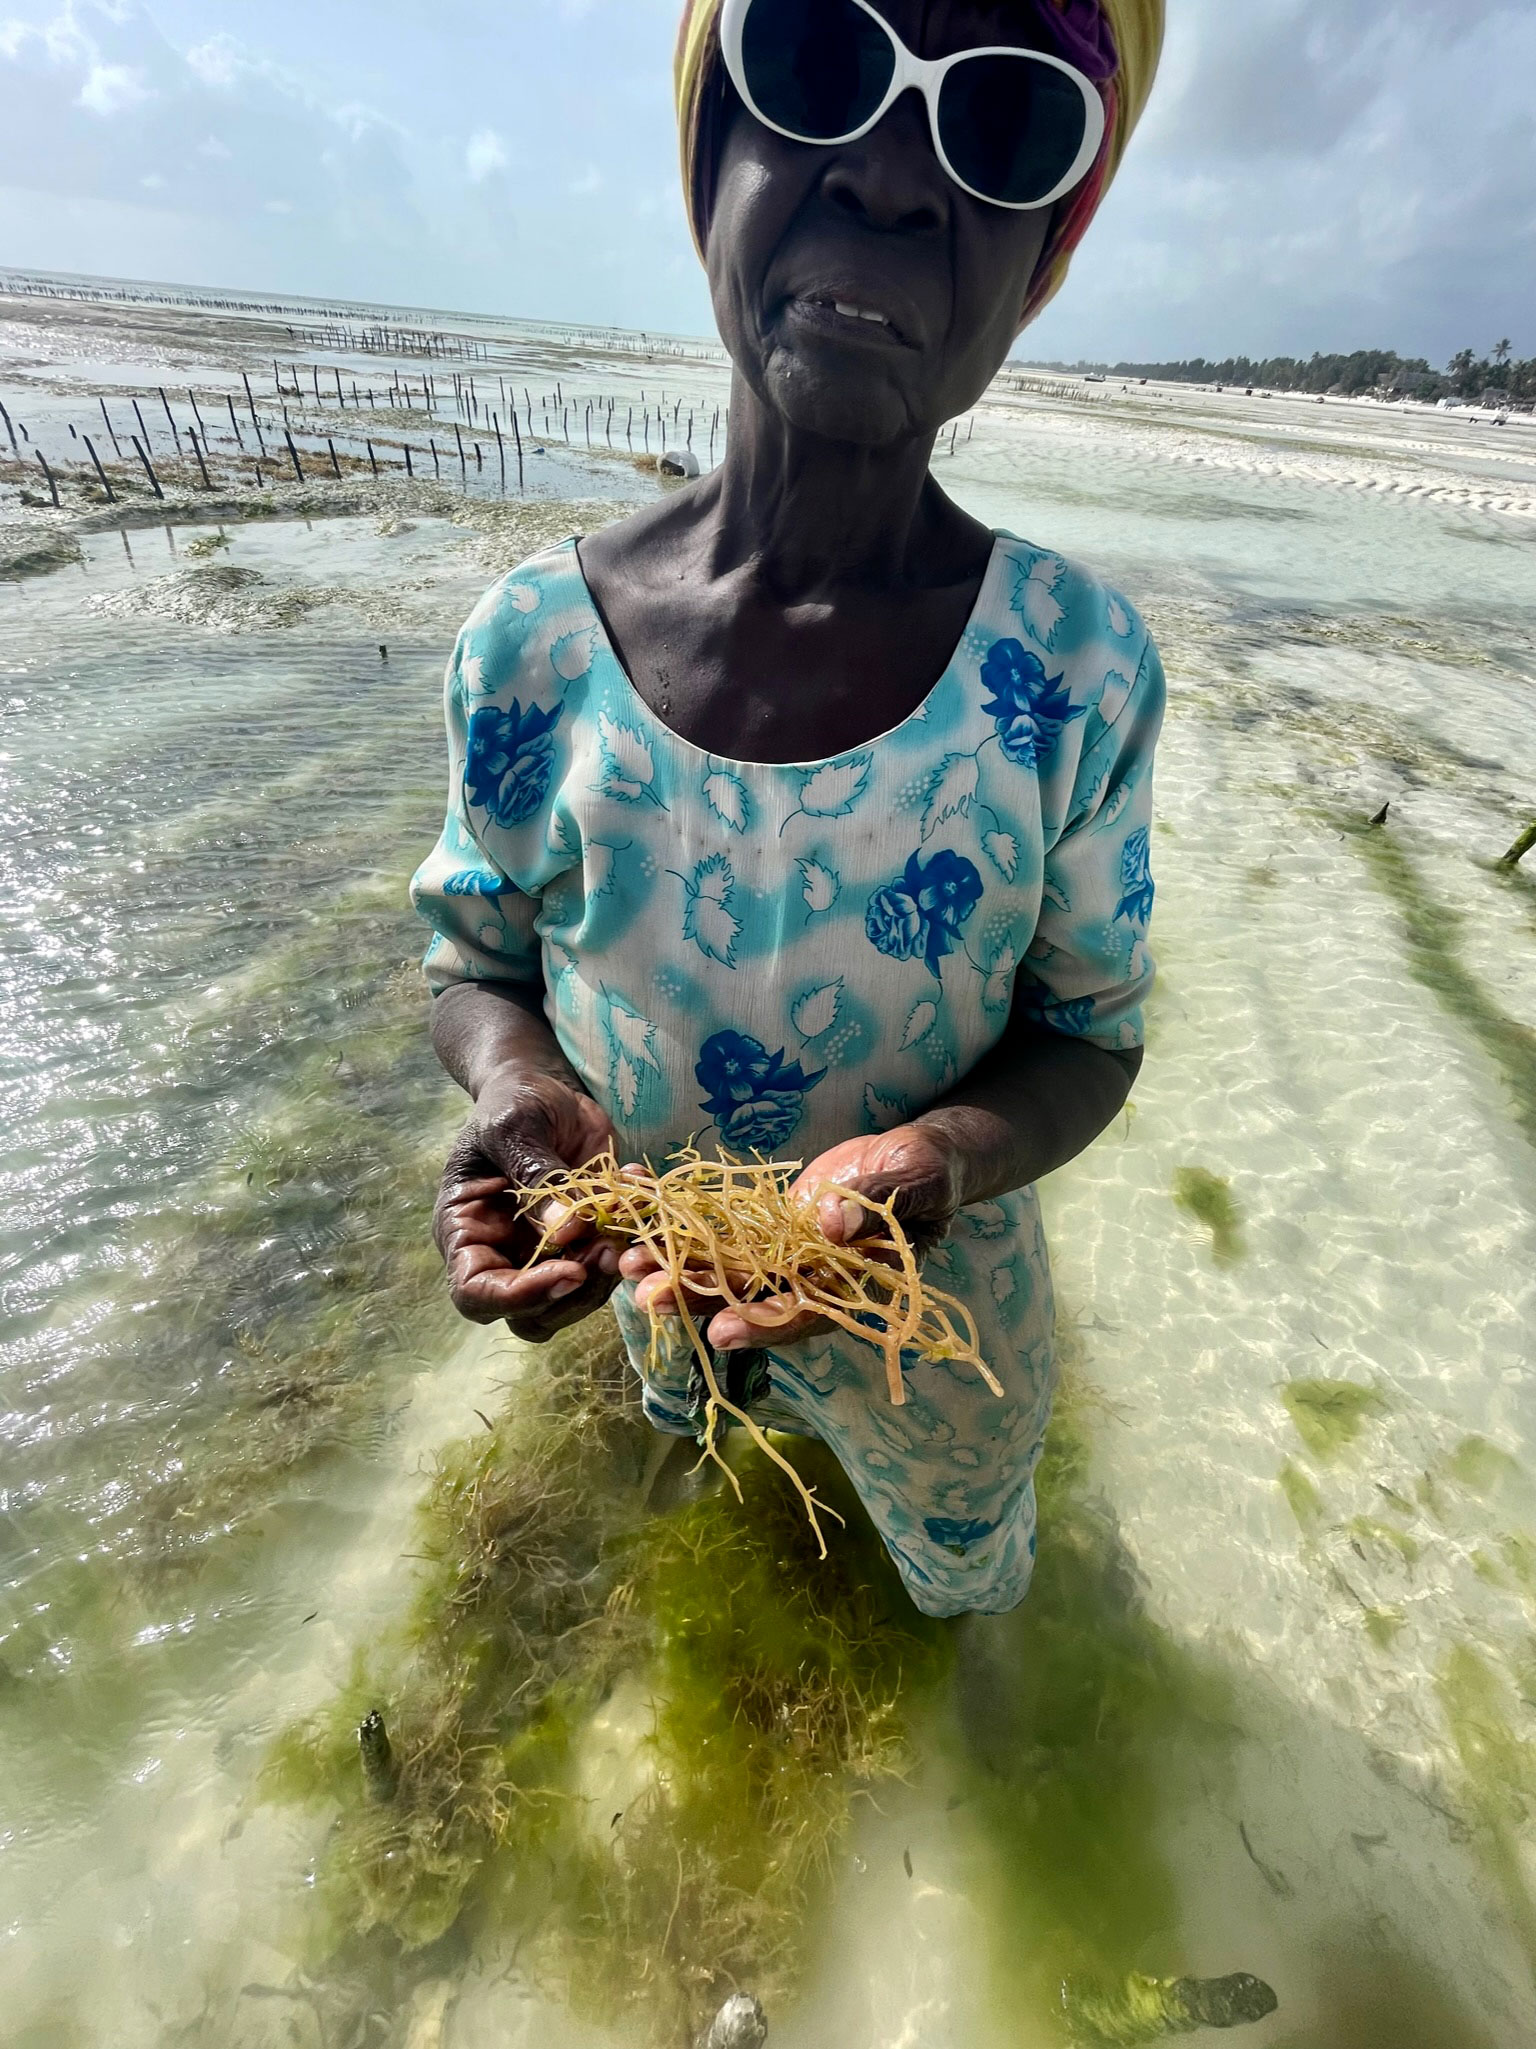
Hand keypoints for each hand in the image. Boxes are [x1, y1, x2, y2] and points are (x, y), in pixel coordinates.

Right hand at [433, 1067, 619, 1341]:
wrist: (545, 1088)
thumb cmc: (513, 1102)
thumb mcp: (516, 1128)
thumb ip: (536, 1176)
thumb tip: (568, 1231)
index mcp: (466, 1231)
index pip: (475, 1293)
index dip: (519, 1296)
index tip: (568, 1271)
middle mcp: (502, 1254)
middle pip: (530, 1314)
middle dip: (572, 1295)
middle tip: (606, 1254)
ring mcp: (545, 1253)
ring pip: (574, 1301)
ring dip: (606, 1278)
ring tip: (625, 1233)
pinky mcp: (585, 1241)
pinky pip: (608, 1264)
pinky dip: (630, 1243)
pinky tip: (638, 1193)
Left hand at [618, 1123, 963, 1353]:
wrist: (917, 1156)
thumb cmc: (931, 1169)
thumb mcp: (918, 1178)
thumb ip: (879, 1200)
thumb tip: (832, 1226)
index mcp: (855, 1283)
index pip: (807, 1313)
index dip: (765, 1325)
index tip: (720, 1332)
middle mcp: (813, 1278)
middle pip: (752, 1297)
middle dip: (699, 1299)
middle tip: (647, 1297)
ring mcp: (786, 1254)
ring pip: (726, 1268)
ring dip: (678, 1267)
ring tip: (629, 1264)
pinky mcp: (767, 1226)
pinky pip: (721, 1228)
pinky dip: (683, 1222)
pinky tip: (643, 1211)